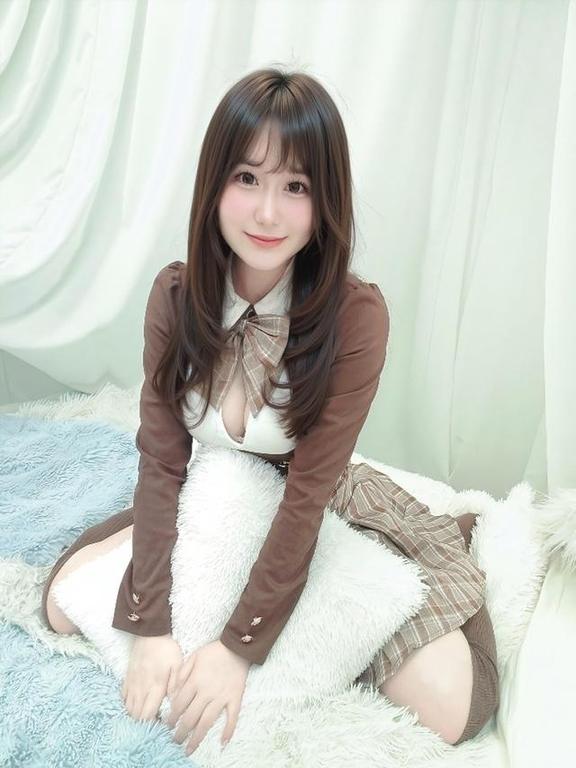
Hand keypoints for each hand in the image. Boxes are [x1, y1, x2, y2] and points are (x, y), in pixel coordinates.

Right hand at [121, 634, 182, 720]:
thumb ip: (176, 684)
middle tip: (151, 727)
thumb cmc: (167, 648)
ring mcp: (132, 684)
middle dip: (142, 724)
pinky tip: (133, 707)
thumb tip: (174, 703)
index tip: (157, 729)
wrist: (149, 633)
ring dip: (134, 716)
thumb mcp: (178, 664)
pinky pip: (123, 697)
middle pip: (136, 715)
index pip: (148, 714)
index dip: (150, 725)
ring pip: (129, 708)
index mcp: (155, 686)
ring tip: (143, 720)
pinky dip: (127, 706)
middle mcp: (141, 688)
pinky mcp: (127, 678)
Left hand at [166, 639, 251, 754]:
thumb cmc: (213, 651)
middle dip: (180, 732)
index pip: (179, 705)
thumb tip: (173, 692)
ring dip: (197, 737)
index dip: (171, 717)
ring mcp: (221, 697)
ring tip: (189, 749)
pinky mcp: (235, 698)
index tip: (167, 726)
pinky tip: (223, 742)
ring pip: (207, 722)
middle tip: (175, 742)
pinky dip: (228, 730)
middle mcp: (206, 692)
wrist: (237, 647)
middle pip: (190, 717)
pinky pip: (232, 717)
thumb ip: (181, 673)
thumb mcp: (193, 656)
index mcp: (195, 682)